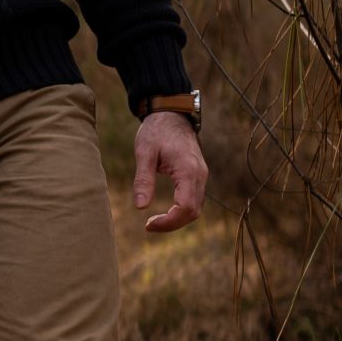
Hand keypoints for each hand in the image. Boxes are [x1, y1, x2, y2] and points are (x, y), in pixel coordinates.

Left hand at [133, 112, 207, 232]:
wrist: (171, 114)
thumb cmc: (156, 131)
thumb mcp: (144, 153)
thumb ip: (143, 179)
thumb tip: (140, 206)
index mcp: (188, 170)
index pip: (185, 207)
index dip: (169, 222)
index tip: (148, 224)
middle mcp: (199, 175)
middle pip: (193, 212)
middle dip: (172, 224)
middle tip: (149, 226)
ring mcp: (201, 175)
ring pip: (196, 208)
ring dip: (177, 219)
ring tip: (154, 222)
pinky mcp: (197, 175)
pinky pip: (194, 199)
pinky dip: (182, 210)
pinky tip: (165, 212)